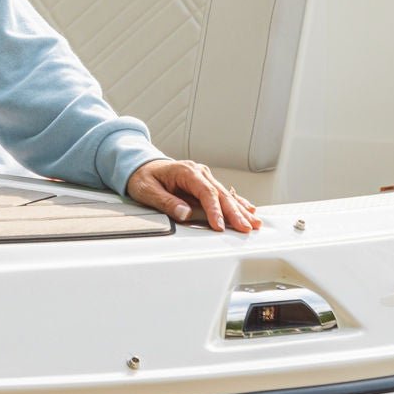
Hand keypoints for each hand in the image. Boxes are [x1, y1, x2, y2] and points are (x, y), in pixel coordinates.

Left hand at [125, 159, 258, 232]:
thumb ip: (166, 202)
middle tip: (245, 228)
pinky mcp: (204, 184)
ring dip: (240, 209)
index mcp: (186, 171)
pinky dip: (237, 203)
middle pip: (220, 194)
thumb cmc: (142, 177)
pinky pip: (224, 194)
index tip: (220, 225)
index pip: (205, 192)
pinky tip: (249, 210)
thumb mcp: (147, 190)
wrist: (140, 165)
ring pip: (226, 195)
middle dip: (234, 212)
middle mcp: (199, 172)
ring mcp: (203, 177)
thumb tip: (185, 213)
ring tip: (254, 222)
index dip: (214, 210)